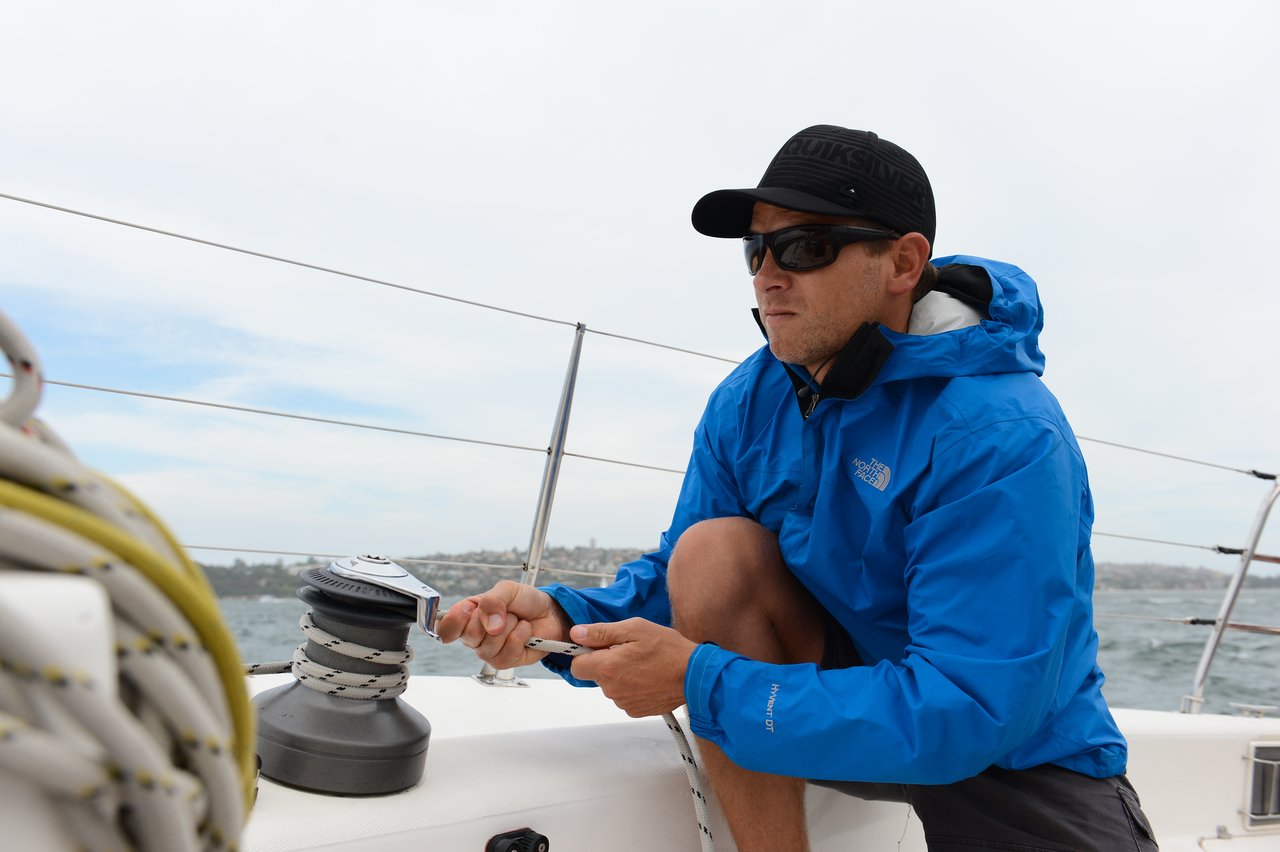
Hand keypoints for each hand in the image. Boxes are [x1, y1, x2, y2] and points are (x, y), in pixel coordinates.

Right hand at [436, 581, 570, 668]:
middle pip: (469, 636)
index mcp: (468, 616)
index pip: (445, 627)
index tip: (469, 609)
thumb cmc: (524, 601)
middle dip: (491, 618)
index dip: (453, 621)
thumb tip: (489, 625)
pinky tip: (524, 630)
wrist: (549, 613)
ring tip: (516, 619)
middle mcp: (474, 636)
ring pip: (489, 645)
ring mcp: (488, 651)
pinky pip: (507, 653)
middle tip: (504, 610)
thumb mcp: (507, 589)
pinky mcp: (505, 662)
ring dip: (509, 626)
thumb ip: (493, 600)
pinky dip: (520, 636)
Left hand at [568, 619, 696, 717]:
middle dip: (607, 663)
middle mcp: (612, 690)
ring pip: (611, 686)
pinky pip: (625, 696)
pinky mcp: (636, 711)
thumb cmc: (667, 648)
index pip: (577, 666)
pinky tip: (649, 677)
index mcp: (607, 668)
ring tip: (644, 664)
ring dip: (621, 675)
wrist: (694, 676)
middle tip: (631, 651)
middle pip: (596, 675)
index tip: (602, 647)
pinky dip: (632, 687)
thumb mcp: (634, 629)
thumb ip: (601, 632)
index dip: (586, 654)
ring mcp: (624, 703)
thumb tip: (576, 633)